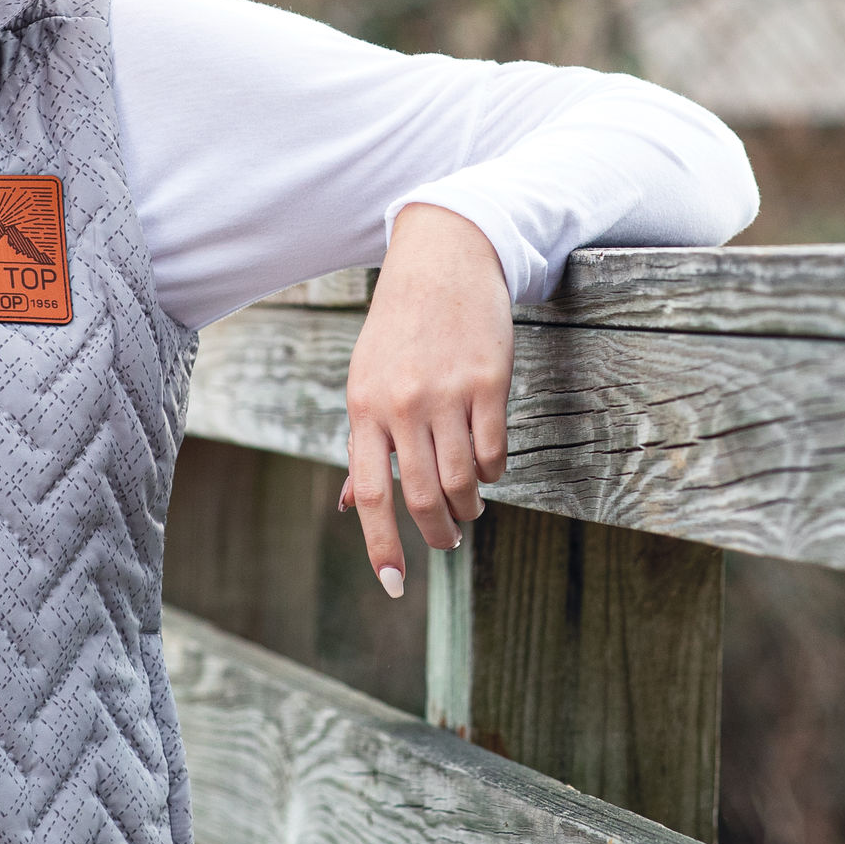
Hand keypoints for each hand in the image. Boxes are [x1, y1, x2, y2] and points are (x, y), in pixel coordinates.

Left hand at [340, 204, 512, 597]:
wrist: (444, 260)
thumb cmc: (400, 329)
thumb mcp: (366, 380)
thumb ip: (363, 444)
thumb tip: (350, 505)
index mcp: (364, 408)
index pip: (371, 493)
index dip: (381, 544)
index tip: (394, 583)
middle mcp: (403, 404)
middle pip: (422, 496)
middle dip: (437, 532)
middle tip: (447, 540)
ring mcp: (448, 393)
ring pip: (463, 481)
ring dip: (468, 507)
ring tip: (469, 508)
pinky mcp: (489, 382)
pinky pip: (494, 452)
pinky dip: (493, 473)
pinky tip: (488, 469)